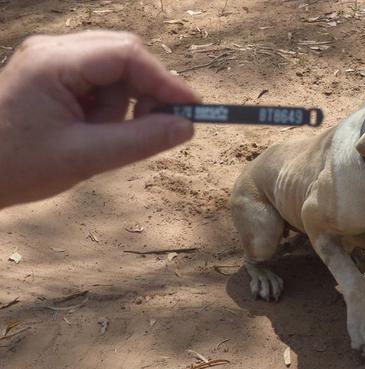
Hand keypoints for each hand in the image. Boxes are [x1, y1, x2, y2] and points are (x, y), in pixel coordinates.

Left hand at [0, 30, 198, 207]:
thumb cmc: (16, 166)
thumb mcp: (85, 158)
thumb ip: (140, 140)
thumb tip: (186, 127)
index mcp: (54, 63)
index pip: (127, 55)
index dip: (165, 81)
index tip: (191, 109)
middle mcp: (52, 50)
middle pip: (123, 55)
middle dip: (144, 92)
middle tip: (153, 126)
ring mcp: (50, 60)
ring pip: (113, 69)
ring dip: (120, 103)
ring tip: (98, 135)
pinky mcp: (52, 74)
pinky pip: (97, 81)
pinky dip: (106, 105)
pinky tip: (90, 129)